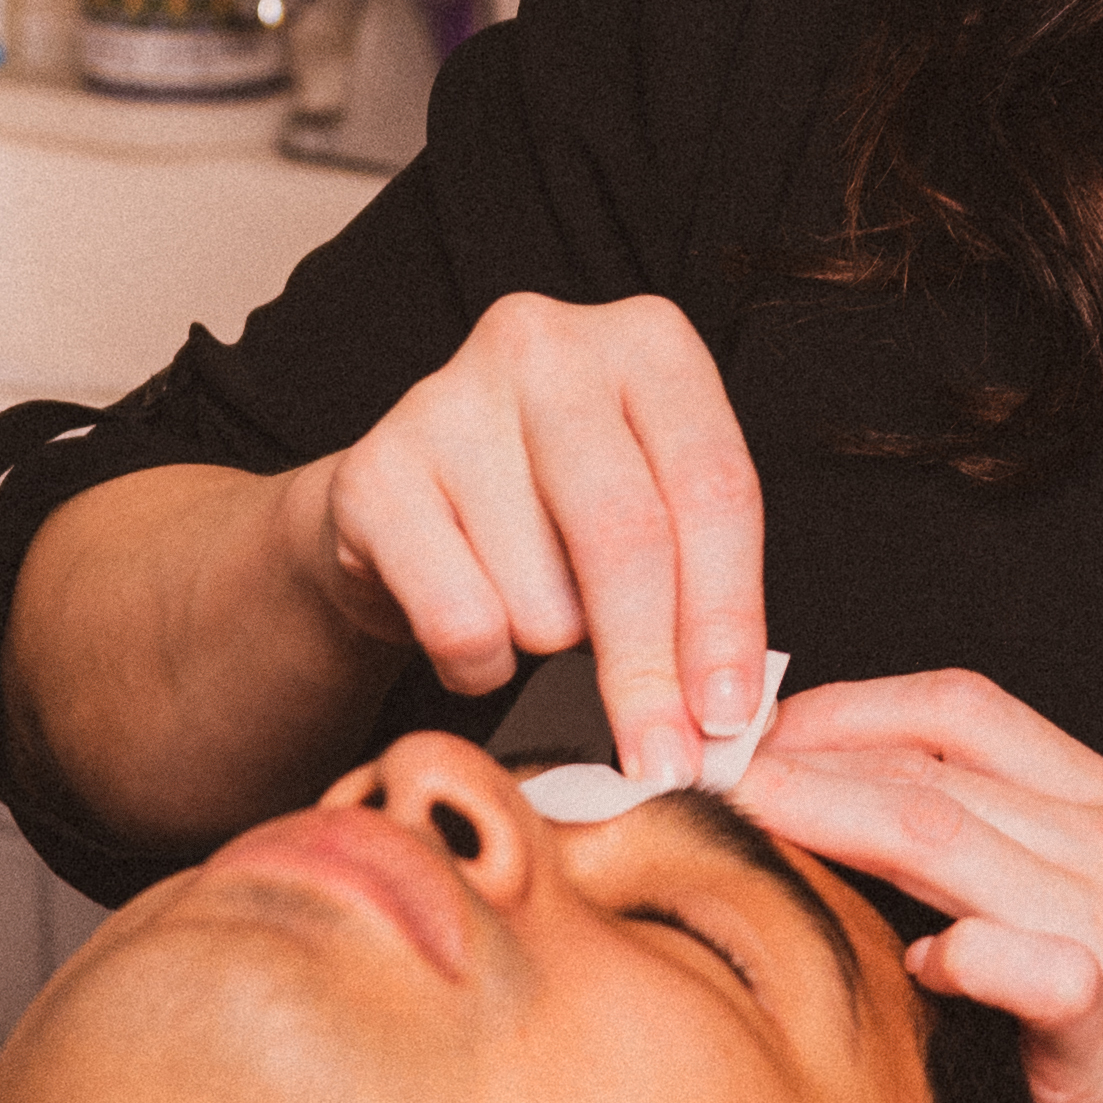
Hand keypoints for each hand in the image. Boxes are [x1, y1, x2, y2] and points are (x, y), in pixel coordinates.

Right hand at [300, 292, 770, 797]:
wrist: (393, 513)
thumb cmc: (549, 522)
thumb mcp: (651, 525)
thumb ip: (700, 597)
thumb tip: (727, 720)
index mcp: (648, 341)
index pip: (715, 490)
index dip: (729, 619)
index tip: (728, 721)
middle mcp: (548, 344)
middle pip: (628, 538)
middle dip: (651, 672)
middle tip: (662, 761)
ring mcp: (451, 396)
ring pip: (542, 593)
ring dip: (549, 648)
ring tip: (529, 615)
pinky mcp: (373, 470)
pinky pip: (459, 619)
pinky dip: (478, 663)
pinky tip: (473, 633)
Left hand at [743, 672, 1102, 1102]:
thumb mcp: (1060, 927)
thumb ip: (972, 863)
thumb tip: (825, 810)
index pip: (963, 711)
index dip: (845, 707)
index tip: (752, 730)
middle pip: (938, 764)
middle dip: (809, 754)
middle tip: (708, 770)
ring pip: (951, 837)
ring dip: (834, 816)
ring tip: (748, 820)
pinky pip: (1031, 966)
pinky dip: (963, 952)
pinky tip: (911, 963)